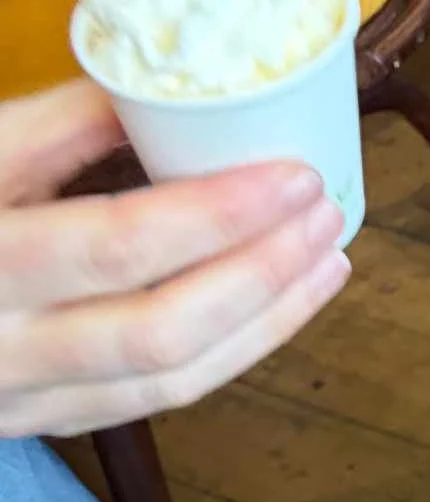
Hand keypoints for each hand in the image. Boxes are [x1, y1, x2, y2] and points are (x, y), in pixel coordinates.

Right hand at [0, 79, 349, 437]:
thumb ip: (65, 122)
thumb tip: (183, 85)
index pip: (117, 244)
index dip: (218, 212)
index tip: (297, 173)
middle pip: (158, 327)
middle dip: (263, 271)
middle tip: (326, 213)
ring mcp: (19, 394)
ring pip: (167, 377)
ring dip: (267, 318)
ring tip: (327, 258)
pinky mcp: (42, 416)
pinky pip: (153, 399)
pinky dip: (233, 352)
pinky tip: (281, 305)